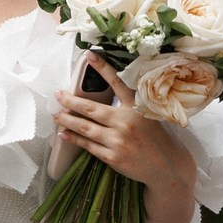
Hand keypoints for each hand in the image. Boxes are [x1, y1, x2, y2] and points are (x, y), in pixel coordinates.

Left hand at [54, 55, 193, 192]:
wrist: (166, 166)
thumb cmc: (156, 138)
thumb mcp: (148, 115)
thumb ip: (129, 105)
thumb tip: (104, 95)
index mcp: (136, 107)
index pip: (117, 82)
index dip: (103, 68)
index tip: (89, 55)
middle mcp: (125, 121)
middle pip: (90, 108)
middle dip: (70, 101)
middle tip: (58, 95)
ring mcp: (118, 140)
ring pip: (85, 127)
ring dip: (67, 120)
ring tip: (56, 115)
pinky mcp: (112, 157)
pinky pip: (88, 145)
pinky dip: (74, 139)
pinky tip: (64, 134)